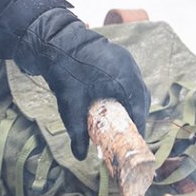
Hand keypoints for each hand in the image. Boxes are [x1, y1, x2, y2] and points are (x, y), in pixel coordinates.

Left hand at [21, 8, 150, 159]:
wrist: (53, 40)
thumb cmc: (64, 71)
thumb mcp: (71, 105)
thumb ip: (77, 132)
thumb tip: (79, 155)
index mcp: (124, 78)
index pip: (139, 109)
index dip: (138, 127)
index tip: (133, 141)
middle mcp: (130, 67)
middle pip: (142, 97)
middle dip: (137, 116)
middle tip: (128, 133)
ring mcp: (126, 59)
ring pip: (137, 86)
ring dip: (132, 103)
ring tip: (123, 119)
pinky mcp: (119, 55)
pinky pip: (130, 77)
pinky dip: (127, 91)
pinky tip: (116, 100)